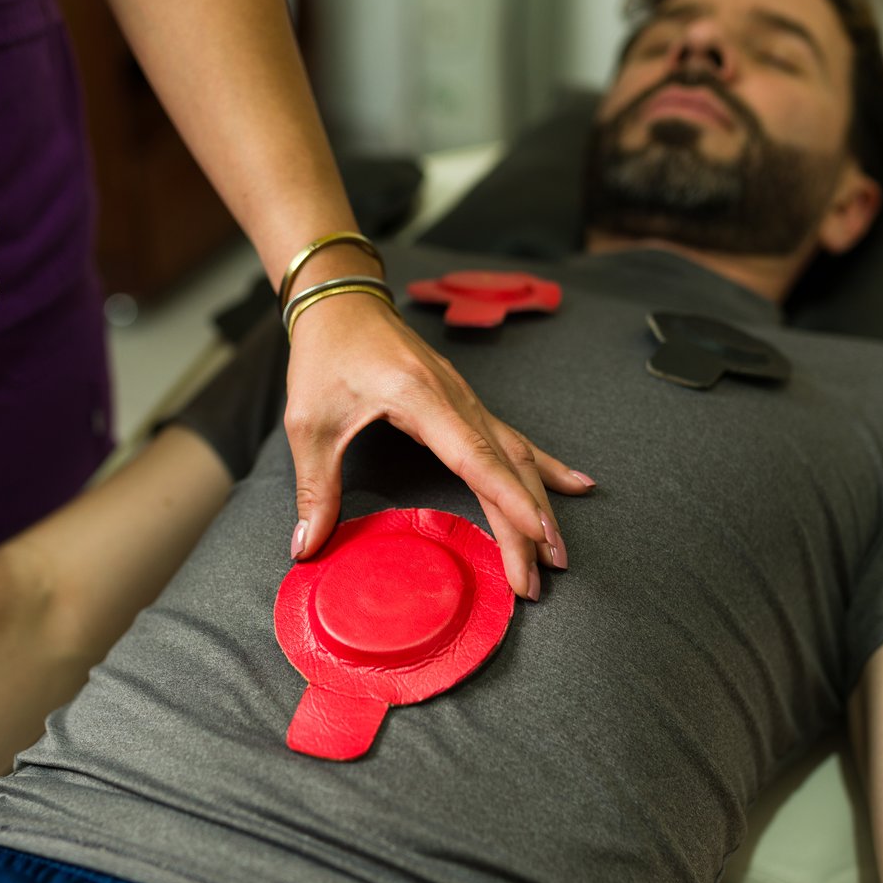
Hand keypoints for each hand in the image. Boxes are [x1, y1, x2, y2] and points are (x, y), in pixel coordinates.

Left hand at [283, 292, 594, 599]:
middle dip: (526, 526)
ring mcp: (467, 399)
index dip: (508, 498)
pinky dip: (545, 467)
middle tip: (536, 581)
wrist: (342, 302)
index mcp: (419, 397)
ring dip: (539, 504)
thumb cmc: (325, 356)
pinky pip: (514, 438)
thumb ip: (315, 488)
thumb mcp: (309, 423)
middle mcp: (455, 397)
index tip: (536, 536)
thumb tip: (305, 548)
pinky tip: (576, 485)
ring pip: (517, 455)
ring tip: (557, 553)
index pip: (474, 456)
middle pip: (505, 466)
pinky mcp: (468, 403)